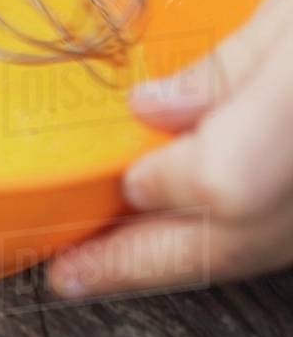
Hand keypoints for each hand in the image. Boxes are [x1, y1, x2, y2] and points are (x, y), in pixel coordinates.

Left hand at [49, 0, 292, 297]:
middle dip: (136, 264)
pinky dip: (214, 248)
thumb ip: (231, 64)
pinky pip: (269, 245)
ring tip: (102, 264)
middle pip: (228, 242)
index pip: (226, 181)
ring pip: (248, 255)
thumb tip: (152, 107)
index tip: (120, 172)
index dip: (164, 184)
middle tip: (68, 272)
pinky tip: (172, 237)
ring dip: (167, 264)